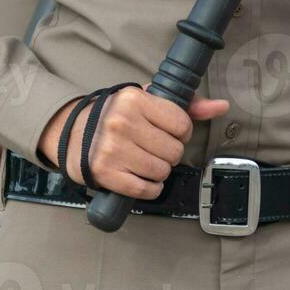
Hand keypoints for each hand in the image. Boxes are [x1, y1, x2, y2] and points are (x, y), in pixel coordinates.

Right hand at [38, 87, 229, 199]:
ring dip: (159, 172)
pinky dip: (149, 188)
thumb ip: (185, 105)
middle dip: (169, 154)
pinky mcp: (105, 173)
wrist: (68, 133)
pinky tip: (140, 178)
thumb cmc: (113, 116)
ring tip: (144, 162)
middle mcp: (122, 122)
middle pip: (174, 151)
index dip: (180, 133)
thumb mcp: (145, 101)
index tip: (167, 133)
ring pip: (162, 171)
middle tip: (152, 148)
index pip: (182, 124)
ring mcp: (112, 149)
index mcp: (134, 100)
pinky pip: (146, 190)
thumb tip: (221, 106)